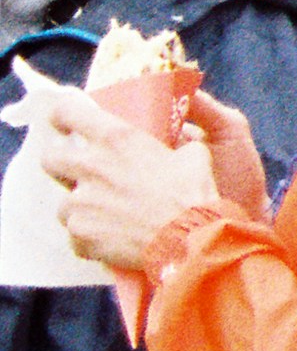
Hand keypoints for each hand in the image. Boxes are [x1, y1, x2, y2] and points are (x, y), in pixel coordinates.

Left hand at [41, 86, 231, 276]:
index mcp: (117, 139)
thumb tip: (179, 144)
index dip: (63, 116)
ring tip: (110, 216)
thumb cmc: (192, 194)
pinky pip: (77, 234)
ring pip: (66, 203)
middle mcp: (92, 166)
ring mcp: (81, 202)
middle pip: (50, 158)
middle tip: (79, 172)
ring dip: (84, 207)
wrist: (188, 238)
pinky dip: (91, 237)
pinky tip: (114, 238)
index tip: (66, 123)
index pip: (68, 112)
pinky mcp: (79, 232)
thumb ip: (173, 146)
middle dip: (61, 164)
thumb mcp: (192, 155)